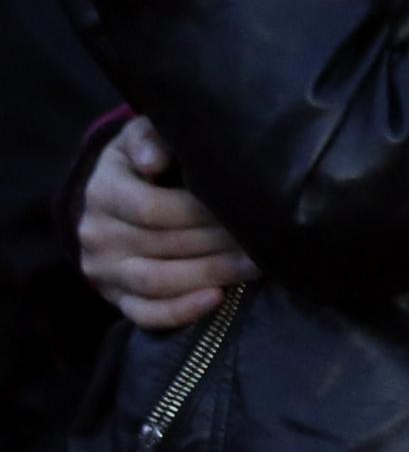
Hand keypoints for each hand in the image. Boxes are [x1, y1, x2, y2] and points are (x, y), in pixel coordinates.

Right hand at [77, 119, 252, 332]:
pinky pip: (144, 314)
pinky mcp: (115, 298)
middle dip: (219, 242)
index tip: (246, 207)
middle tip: (267, 238)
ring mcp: (104, 270)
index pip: (153, 208)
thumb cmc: (150, 158)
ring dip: (211, 274)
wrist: (118, 196)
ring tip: (257, 265)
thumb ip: (151, 137)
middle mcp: (97, 234)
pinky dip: (180, 312)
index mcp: (104, 192)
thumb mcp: (144, 136)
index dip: (201, 211)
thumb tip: (154, 159)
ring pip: (156, 282)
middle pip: (163, 245)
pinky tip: (217, 299)